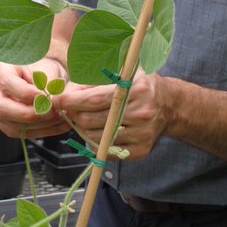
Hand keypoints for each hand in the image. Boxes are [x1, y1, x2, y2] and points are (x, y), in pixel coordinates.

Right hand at [0, 60, 69, 138]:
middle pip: (3, 108)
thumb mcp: (47, 68)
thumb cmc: (43, 69)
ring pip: (12, 124)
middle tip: (52, 111)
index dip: (27, 94)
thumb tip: (51, 100)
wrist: (44, 77)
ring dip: (39, 124)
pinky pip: (22, 133)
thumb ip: (48, 83)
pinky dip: (43, 131)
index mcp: (1, 69)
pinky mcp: (8, 123)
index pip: (8, 84)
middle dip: (30, 113)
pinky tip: (59, 125)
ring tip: (60, 117)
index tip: (46, 97)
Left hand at [52, 71, 175, 159]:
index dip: (71, 101)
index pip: (94, 99)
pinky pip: (107, 152)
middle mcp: (141, 113)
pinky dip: (96, 143)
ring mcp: (142, 135)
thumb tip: (65, 92)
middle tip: (68, 110)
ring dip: (82, 130)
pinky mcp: (141, 151)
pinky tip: (97, 131)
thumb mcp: (121, 74)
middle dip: (74, 116)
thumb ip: (93, 82)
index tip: (56, 100)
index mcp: (137, 90)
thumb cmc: (139, 86)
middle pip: (92, 121)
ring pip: (97, 139)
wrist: (169, 106)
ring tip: (82, 120)